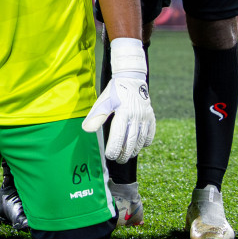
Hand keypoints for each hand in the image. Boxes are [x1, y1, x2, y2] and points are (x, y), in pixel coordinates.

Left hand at [81, 38, 154, 163]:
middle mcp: (136, 116)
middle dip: (124, 153)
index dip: (114, 148)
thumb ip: (96, 116)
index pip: (118, 136)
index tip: (110, 156)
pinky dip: (146, 141)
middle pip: (131, 141)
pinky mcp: (151, 116)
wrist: (131, 78)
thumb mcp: (102, 101)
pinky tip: (141, 146)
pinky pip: (151, 133)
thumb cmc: (114, 91)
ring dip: (134, 150)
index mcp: (122, 112)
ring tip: (127, 155)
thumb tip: (86, 130)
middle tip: (118, 160)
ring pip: (141, 139)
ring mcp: (145, 117)